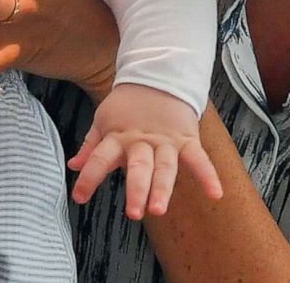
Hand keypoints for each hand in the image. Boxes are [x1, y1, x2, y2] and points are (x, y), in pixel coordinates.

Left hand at [68, 83, 222, 218]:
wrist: (157, 76)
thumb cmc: (128, 104)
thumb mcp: (104, 121)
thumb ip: (91, 146)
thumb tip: (74, 166)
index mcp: (118, 136)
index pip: (99, 158)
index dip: (89, 178)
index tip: (79, 197)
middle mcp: (141, 141)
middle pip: (139, 167)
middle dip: (136, 190)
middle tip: (134, 212)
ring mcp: (166, 141)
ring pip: (165, 167)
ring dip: (163, 188)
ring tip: (159, 209)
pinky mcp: (187, 139)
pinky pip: (199, 159)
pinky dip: (208, 176)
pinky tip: (216, 194)